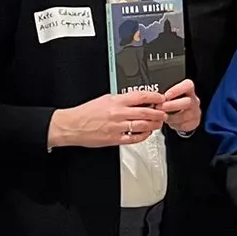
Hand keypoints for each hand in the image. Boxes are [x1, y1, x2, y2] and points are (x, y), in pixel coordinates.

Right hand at [48, 91, 166, 148]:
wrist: (72, 126)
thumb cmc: (86, 113)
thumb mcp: (105, 99)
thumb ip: (121, 99)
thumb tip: (135, 98)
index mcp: (116, 101)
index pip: (141, 96)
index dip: (154, 97)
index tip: (161, 99)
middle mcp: (118, 113)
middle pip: (145, 112)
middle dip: (158, 113)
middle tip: (163, 113)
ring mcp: (117, 127)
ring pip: (142, 125)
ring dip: (153, 125)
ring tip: (158, 123)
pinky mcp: (114, 139)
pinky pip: (134, 138)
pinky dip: (143, 136)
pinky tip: (146, 133)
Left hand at [161, 78, 201, 133]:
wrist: (183, 116)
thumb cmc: (174, 102)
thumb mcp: (170, 95)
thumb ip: (165, 94)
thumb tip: (153, 96)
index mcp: (189, 90)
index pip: (187, 86)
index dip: (177, 90)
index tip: (166, 95)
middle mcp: (194, 100)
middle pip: (187, 102)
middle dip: (171, 105)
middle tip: (159, 107)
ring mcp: (195, 112)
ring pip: (184, 116)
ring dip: (171, 117)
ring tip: (161, 116)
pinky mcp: (193, 123)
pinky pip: (183, 125)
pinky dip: (174, 124)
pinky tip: (168, 121)